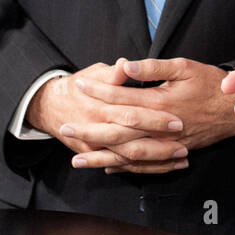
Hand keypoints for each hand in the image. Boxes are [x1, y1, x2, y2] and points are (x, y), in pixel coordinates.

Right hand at [26, 59, 187, 172]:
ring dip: (157, 162)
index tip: (178, 120)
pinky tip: (166, 167)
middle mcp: (98, 130)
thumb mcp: (95, 74)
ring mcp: (96, 147)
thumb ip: (113, 73)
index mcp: (101, 109)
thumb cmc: (80, 86)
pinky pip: (124, 166)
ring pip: (130, 160)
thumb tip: (126, 65)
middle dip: (160, 147)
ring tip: (183, 160)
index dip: (155, 119)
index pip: (132, 116)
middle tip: (184, 145)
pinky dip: (145, 168)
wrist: (51, 105)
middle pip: (133, 143)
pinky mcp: (97, 155)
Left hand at [70, 58, 234, 173]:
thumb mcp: (185, 67)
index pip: (121, 97)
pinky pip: (144, 165)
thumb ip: (153, 67)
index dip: (99, 91)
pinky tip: (108, 166)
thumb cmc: (213, 84)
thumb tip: (125, 65)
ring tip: (77, 157)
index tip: (79, 86)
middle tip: (65, 126)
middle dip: (89, 129)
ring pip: (128, 153)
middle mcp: (159, 126)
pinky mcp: (173, 152)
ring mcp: (166, 143)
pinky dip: (124, 167)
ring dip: (101, 156)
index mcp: (160, 102)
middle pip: (118, 130)